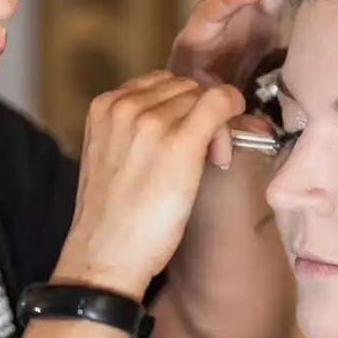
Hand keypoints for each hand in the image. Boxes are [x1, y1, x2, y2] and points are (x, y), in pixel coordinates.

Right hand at [54, 73, 247, 295]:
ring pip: (203, 94)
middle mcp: (125, 105)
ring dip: (214, 120)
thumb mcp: (109, 155)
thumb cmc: (112, 217)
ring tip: (208, 159)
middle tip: (202, 152)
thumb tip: (180, 116)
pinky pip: (220, 103)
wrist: (105, 255)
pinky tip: (227, 144)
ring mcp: (152, 122)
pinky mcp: (180, 143)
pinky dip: (233, 111)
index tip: (186, 135)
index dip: (180, 107)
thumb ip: (133, 128)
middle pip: (184, 86)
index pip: (158, 83)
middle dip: (198, 112)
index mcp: (104, 106)